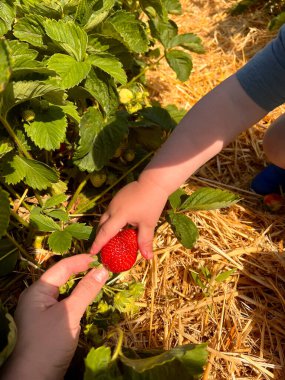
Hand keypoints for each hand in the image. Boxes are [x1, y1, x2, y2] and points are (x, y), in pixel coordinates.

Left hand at [1, 254, 108, 379]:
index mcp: (38, 290)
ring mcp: (43, 310)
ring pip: (65, 290)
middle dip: (82, 270)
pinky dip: (78, 298)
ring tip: (99, 278)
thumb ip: (86, 290)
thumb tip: (103, 269)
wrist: (34, 379)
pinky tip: (89, 297)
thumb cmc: (49, 343)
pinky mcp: (49, 322)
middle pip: (62, 277)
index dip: (81, 261)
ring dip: (81, 284)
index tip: (100, 258)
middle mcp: (38, 297)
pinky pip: (65, 303)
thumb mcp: (70, 314)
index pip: (62, 268)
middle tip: (102, 267)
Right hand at [90, 179, 168, 259]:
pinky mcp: (117, 197)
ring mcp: (114, 202)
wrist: (153, 182)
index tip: (91, 252)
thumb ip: (145, 241)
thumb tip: (147, 258)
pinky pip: (110, 212)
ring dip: (104, 228)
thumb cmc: (152, 203)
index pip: (105, 232)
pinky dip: (110, 221)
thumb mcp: (149, 223)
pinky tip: (116, 226)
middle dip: (99, 237)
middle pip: (101, 225)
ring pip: (105, 217)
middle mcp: (113, 208)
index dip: (98, 244)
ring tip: (106, 239)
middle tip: (99, 249)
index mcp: (119, 215)